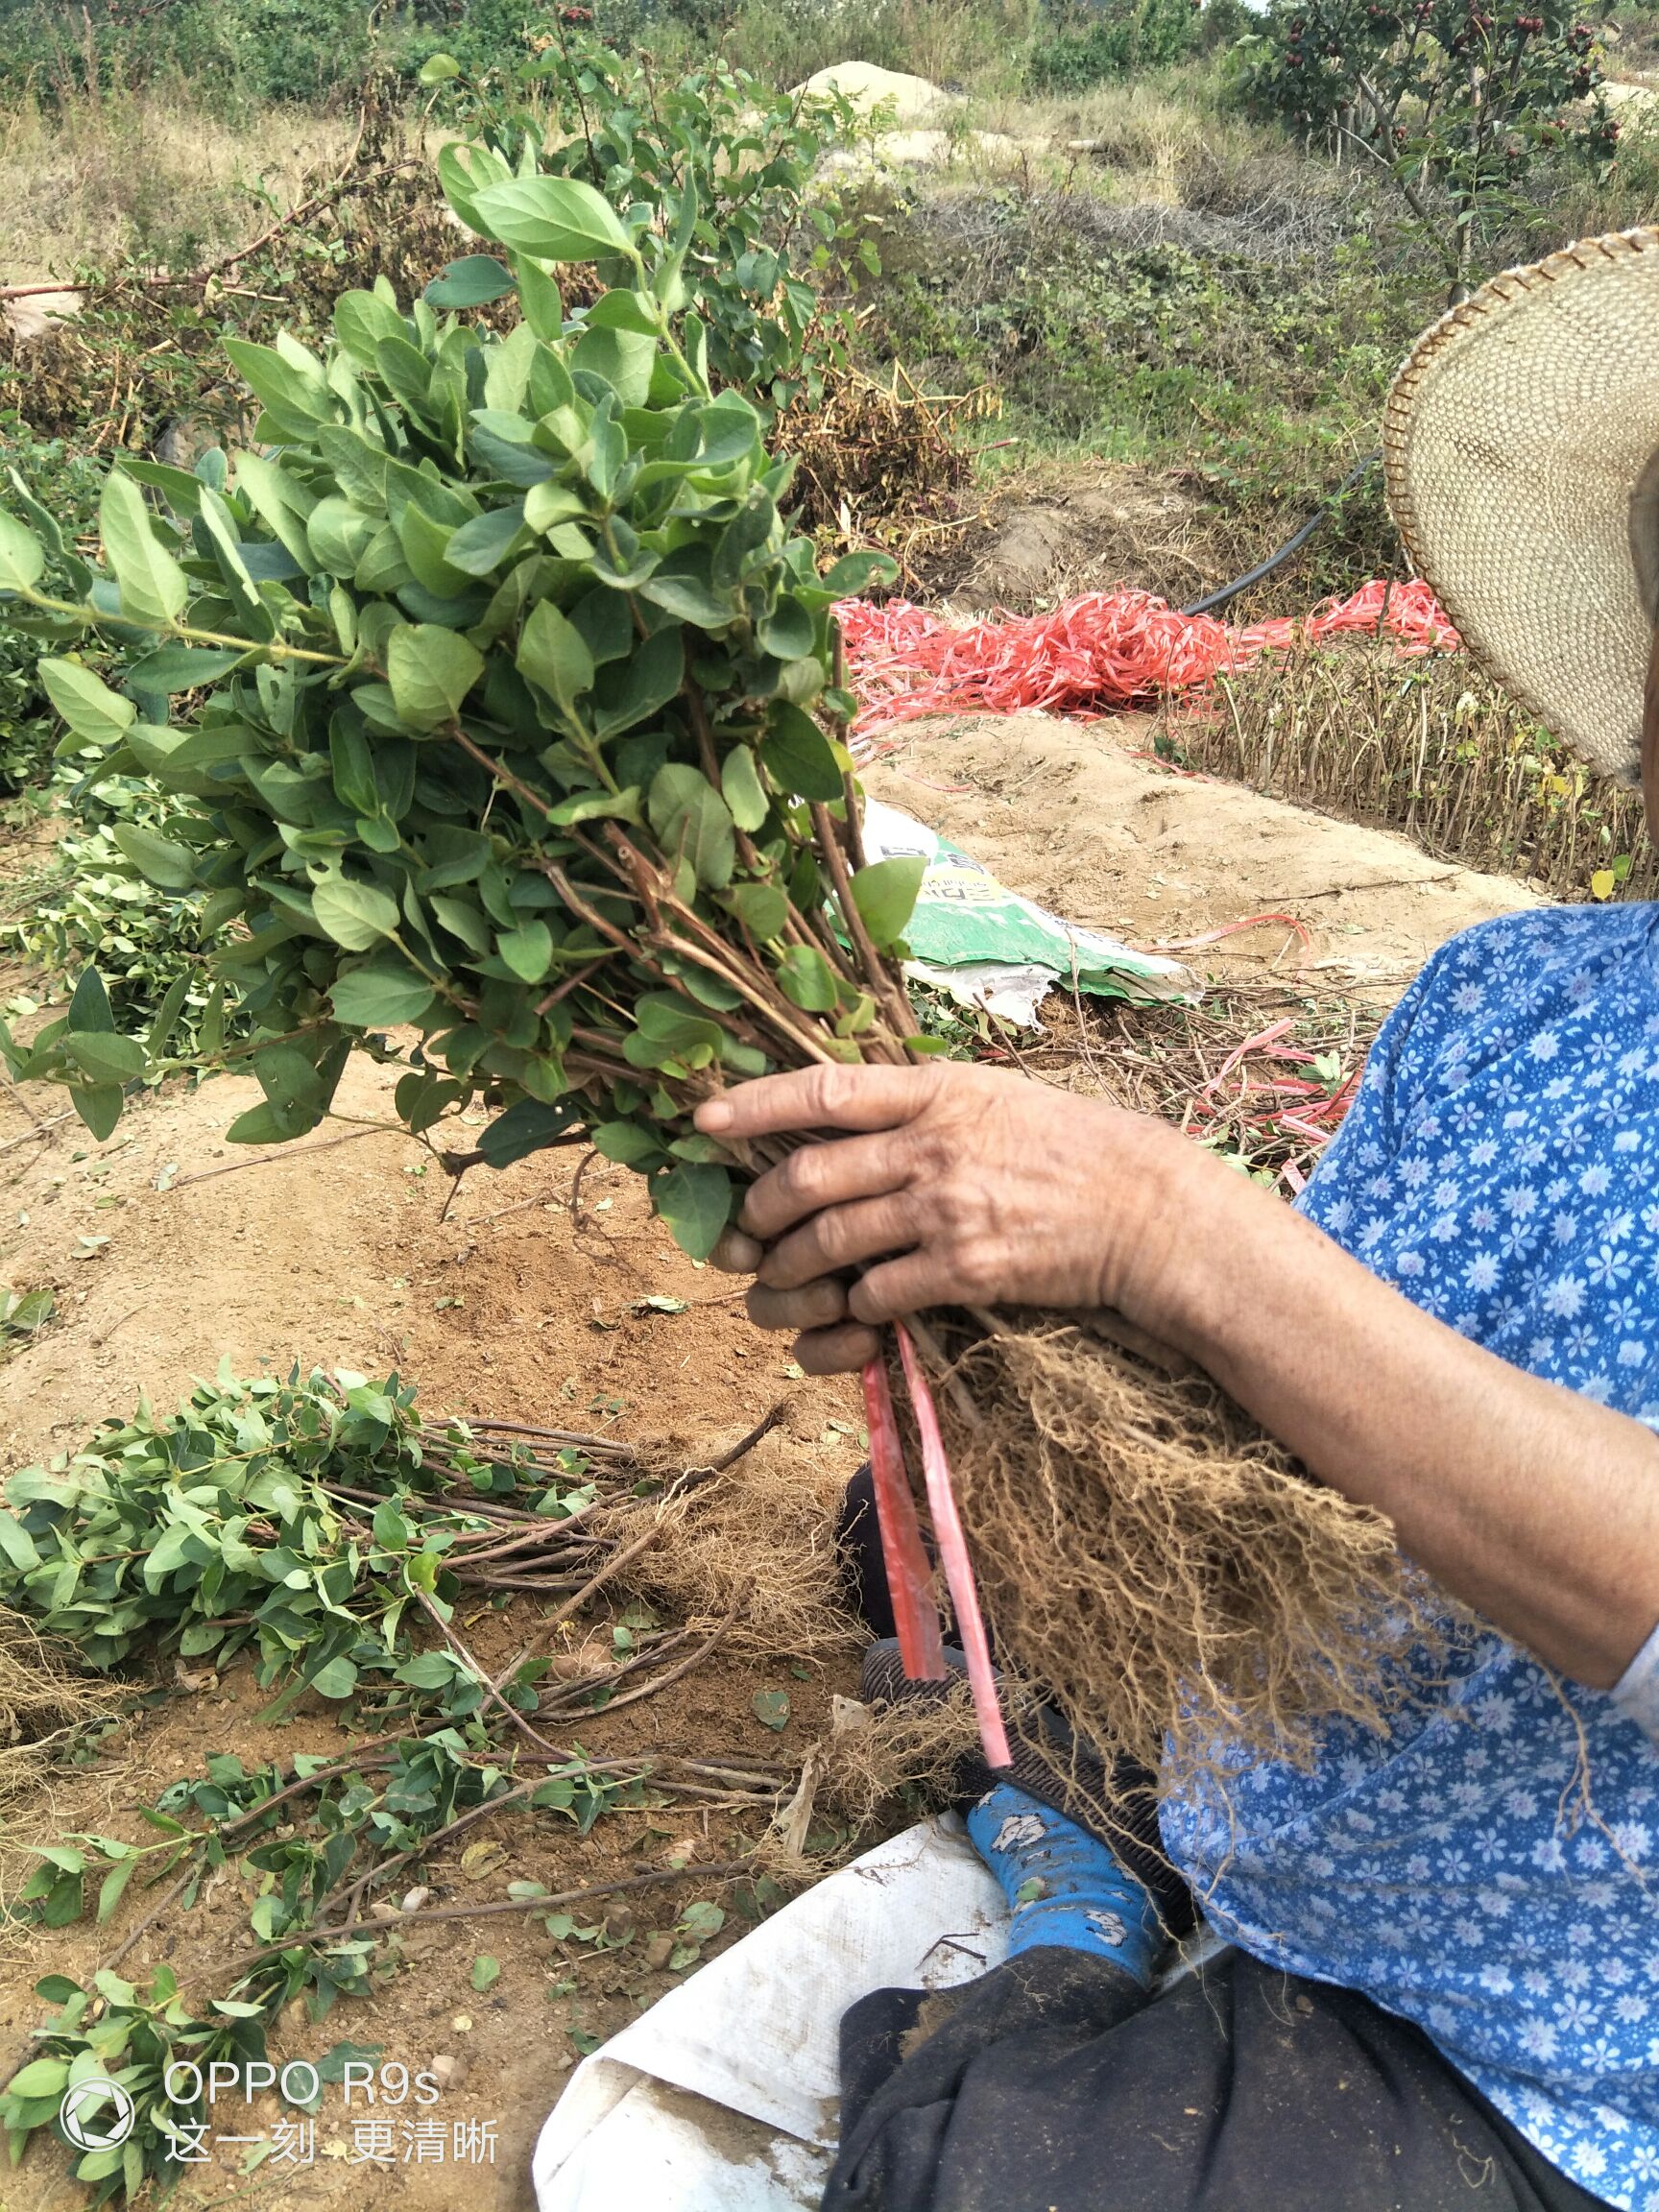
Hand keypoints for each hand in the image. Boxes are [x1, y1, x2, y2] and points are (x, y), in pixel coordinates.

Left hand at [694, 1060, 1206, 1373]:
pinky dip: (851, 1309)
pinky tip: (853, 1311)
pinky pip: (876, 1294)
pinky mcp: (966, 1269)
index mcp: (937, 1090)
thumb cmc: (1070, 1148)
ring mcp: (946, 1209)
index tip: (703, 1120)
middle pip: (806, 1178)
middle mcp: (932, 1144)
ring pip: (827, 1244)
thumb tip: (842, 1115)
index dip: (754, 1105)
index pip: (823, 1090)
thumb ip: (920, 1105)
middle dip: (757, 1213)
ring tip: (777, 1285)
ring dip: (787, 1273)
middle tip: (742, 1233)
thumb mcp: (994, 1097)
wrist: (1145, 1211)